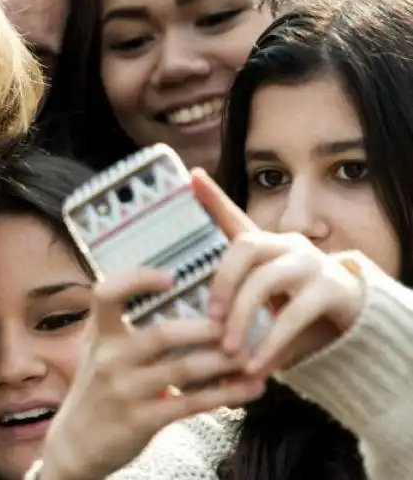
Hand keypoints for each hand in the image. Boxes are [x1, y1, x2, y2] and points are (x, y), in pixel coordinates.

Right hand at [40, 268, 264, 479]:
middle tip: (236, 323)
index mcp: (101, 335)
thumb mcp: (102, 353)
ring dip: (223, 362)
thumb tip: (183, 305)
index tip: (170, 277)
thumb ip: (129, 332)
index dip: (137, 280)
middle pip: (161, 334)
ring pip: (183, 369)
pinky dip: (225, 394)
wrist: (75, 445)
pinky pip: (190, 403)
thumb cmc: (97, 391)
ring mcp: (124, 390)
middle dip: (205, 328)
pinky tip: (249, 389)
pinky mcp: (140, 421)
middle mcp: (110, 358)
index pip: (106, 293)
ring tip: (251, 355)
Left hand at [191, 169, 365, 375]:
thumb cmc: (292, 303)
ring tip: (228, 350)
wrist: (350, 318)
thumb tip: (194, 329)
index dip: (213, 198)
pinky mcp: (331, 290)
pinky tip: (256, 366)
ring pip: (266, 280)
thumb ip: (231, 305)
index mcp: (266, 243)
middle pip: (245, 247)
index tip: (193, 178)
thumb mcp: (259, 300)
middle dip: (222, 282)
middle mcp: (288, 244)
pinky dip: (271, 344)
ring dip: (243, 317)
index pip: (235, 216)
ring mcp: (311, 263)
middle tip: (209, 319)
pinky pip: (294, 315)